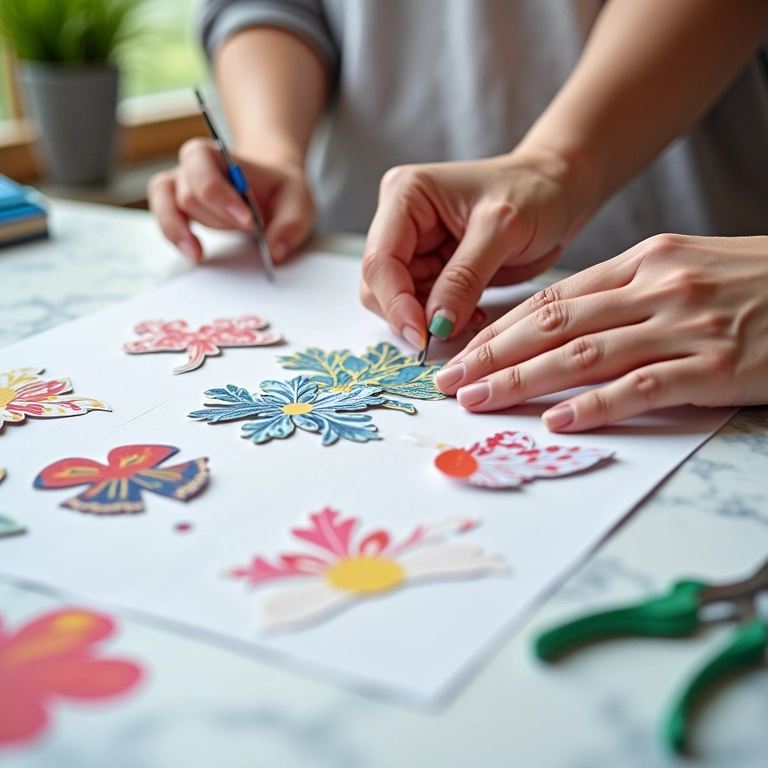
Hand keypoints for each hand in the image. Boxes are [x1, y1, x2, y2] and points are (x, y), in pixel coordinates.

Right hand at [148, 138, 314, 262]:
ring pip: (174, 210)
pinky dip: (176, 238)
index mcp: (219, 154)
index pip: (204, 167)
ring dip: (199, 230)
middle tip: (247, 231)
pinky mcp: (175, 209)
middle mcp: (192, 168)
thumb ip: (290, 225)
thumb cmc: (279, 192)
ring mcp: (180, 188)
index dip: (221, 197)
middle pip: (190, 195)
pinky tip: (196, 253)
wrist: (269, 193)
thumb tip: (274, 252)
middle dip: (218, 218)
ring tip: (209, 249)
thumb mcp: (298, 202)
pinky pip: (165, 221)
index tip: (248, 221)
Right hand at [359, 149, 583, 349]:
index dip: (395, 303)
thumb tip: (434, 325)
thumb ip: (463, 278)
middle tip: (446, 333)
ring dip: (428, 320)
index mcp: (405, 195)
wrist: (559, 193)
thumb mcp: (502, 231)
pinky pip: (422, 306)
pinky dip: (442, 319)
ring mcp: (414, 246)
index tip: (423, 336)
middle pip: (380, 285)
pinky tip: (472, 314)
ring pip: (398, 302)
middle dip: (409, 314)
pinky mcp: (430, 268)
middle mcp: (400, 220)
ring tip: (471, 317)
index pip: (379, 261)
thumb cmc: (535, 194)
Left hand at [435, 234, 767, 429]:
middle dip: (493, 355)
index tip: (461, 351)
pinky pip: (640, 388)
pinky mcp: (716, 366)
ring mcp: (685, 326)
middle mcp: (656, 287)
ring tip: (479, 400)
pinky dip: (594, 406)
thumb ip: (623, 293)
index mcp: (643, 261)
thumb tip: (560, 325)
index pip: (553, 299)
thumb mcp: (683, 269)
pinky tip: (556, 422)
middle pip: (554, 325)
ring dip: (522, 380)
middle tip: (449, 380)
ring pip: (583, 355)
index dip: (499, 328)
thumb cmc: (752, 284)